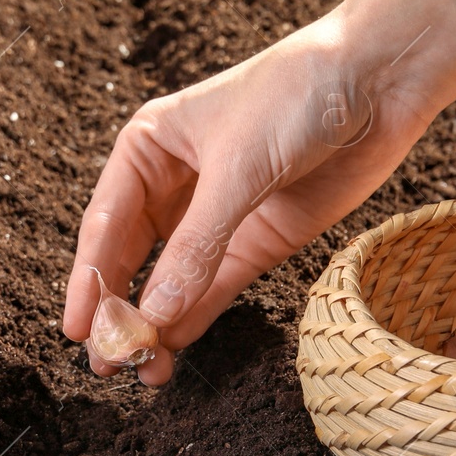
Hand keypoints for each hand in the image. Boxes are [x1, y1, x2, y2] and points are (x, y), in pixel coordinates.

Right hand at [62, 13, 437, 384]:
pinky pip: (215, 287)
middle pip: (131, 259)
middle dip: (118, 311)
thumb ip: (196, 246)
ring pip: (172, 281)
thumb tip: (155, 315)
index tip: (76, 330)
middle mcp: (173, 185)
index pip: (105, 225)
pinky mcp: (258, 239)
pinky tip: (175, 351)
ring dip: (156, 325)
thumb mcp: (237, 169)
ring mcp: (216, 216)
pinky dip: (195, 319)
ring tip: (143, 373)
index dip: (90, 280)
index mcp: (148, 149)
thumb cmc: (295, 96)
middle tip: (107, 364)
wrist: (378, 81)